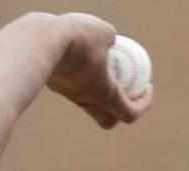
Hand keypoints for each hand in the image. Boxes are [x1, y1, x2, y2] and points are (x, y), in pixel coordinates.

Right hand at [47, 13, 153, 128]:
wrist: (42, 42)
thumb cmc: (79, 39)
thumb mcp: (104, 32)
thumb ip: (111, 38)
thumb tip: (111, 39)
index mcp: (106, 95)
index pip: (129, 114)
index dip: (143, 105)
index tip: (147, 88)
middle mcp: (87, 100)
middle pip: (106, 119)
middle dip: (118, 110)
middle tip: (125, 89)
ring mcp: (69, 94)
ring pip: (87, 100)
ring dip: (98, 90)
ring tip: (100, 65)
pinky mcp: (56, 84)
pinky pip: (73, 85)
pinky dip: (80, 76)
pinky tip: (78, 54)